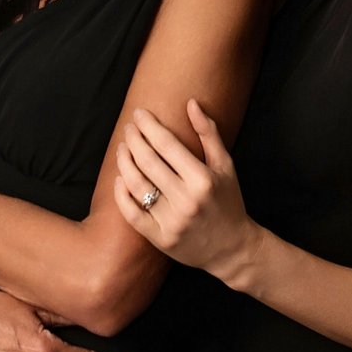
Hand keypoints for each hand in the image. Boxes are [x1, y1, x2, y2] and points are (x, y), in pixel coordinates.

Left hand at [113, 100, 259, 283]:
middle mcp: (186, 200)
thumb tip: (191, 103)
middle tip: (129, 128)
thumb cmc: (228, 201)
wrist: (232, 248)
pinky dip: (121, 194)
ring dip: (124, 162)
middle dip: (134, 139)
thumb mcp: (225, 165)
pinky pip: (132, 214)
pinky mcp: (160, 239)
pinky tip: (120, 178)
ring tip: (122, 148)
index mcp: (203, 179)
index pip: (167, 145)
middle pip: (148, 162)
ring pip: (136, 185)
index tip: (139, 114)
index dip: (149, 126)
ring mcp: (171, 222)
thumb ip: (209, 133)